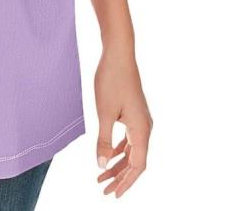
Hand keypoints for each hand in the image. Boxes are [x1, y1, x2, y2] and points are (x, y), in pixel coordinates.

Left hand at [94, 48, 151, 196]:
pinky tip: (109, 155)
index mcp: (141, 130)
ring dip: (118, 164)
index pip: (137, 166)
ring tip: (102, 176)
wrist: (118, 54)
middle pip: (135, 161)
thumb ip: (104, 141)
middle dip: (120, 177)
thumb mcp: (104, 113)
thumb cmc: (111, 80)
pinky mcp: (135, 113)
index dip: (125, 182)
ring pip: (132, 150)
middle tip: (104, 190)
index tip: (112, 194)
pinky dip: (120, 149)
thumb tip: (102, 166)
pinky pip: (129, 139)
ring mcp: (141, 120)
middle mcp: (145, 127)